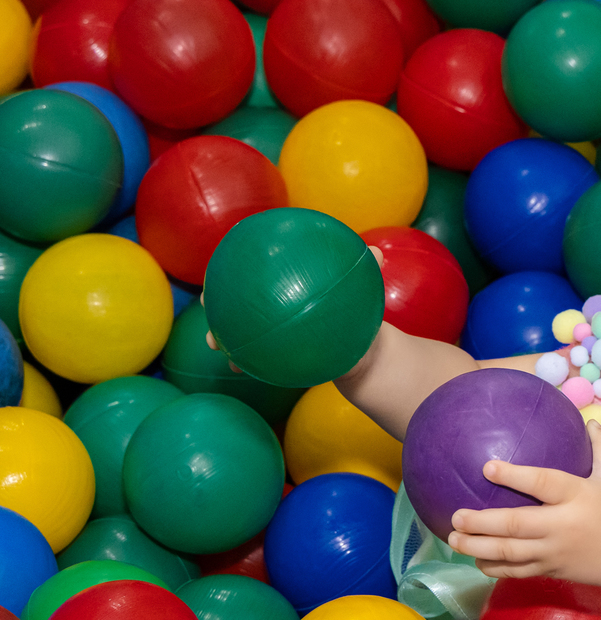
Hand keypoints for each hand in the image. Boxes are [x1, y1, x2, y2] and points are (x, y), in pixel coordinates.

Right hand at [200, 245, 386, 374]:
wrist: (363, 349)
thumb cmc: (358, 310)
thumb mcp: (363, 290)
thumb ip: (368, 270)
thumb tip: (377, 254)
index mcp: (288, 280)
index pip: (258, 261)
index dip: (237, 255)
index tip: (224, 252)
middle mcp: (273, 300)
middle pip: (236, 293)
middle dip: (215, 295)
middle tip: (205, 297)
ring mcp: (270, 327)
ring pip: (237, 327)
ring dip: (220, 333)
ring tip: (213, 341)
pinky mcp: (274, 352)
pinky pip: (254, 356)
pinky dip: (244, 360)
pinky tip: (237, 367)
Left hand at [448, 421, 600, 587]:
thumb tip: (588, 420)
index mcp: (578, 497)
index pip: (543, 484)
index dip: (514, 476)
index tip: (486, 467)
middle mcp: (562, 526)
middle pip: (517, 525)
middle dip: (482, 522)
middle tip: (455, 515)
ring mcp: (553, 553)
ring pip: (510, 553)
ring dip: (478, 546)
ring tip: (453, 537)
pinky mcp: (549, 571)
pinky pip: (516, 571)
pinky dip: (492, 567)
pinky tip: (474, 559)